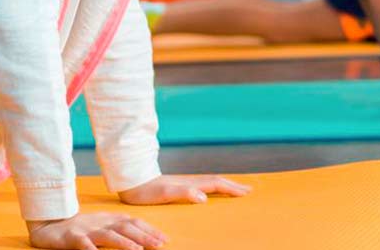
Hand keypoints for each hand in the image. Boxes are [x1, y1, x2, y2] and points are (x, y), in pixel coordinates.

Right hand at [26, 211, 165, 249]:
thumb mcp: (105, 226)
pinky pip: (83, 244)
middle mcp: (102, 222)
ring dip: (124, 243)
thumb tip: (145, 240)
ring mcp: (87, 230)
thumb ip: (122, 231)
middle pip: (126, 227)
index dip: (150, 230)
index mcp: (111, 219)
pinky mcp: (72, 238)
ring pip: (108, 235)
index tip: (165, 239)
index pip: (134, 223)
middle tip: (159, 244)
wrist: (52, 222)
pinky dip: (91, 249)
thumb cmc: (83, 228)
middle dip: (144, 236)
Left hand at [118, 174, 251, 204]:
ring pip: (210, 182)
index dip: (231, 188)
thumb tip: (204, 197)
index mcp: (190, 184)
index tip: (246, 192)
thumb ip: (184, 193)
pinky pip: (201, 186)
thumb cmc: (146, 191)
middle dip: (233, 185)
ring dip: (224, 185)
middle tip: (248, 189)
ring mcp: (184, 183)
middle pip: (216, 181)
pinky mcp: (178, 187)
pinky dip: (212, 188)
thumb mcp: (165, 194)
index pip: (216, 184)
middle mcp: (189, 182)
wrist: (131, 182)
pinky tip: (209, 192)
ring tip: (234, 189)